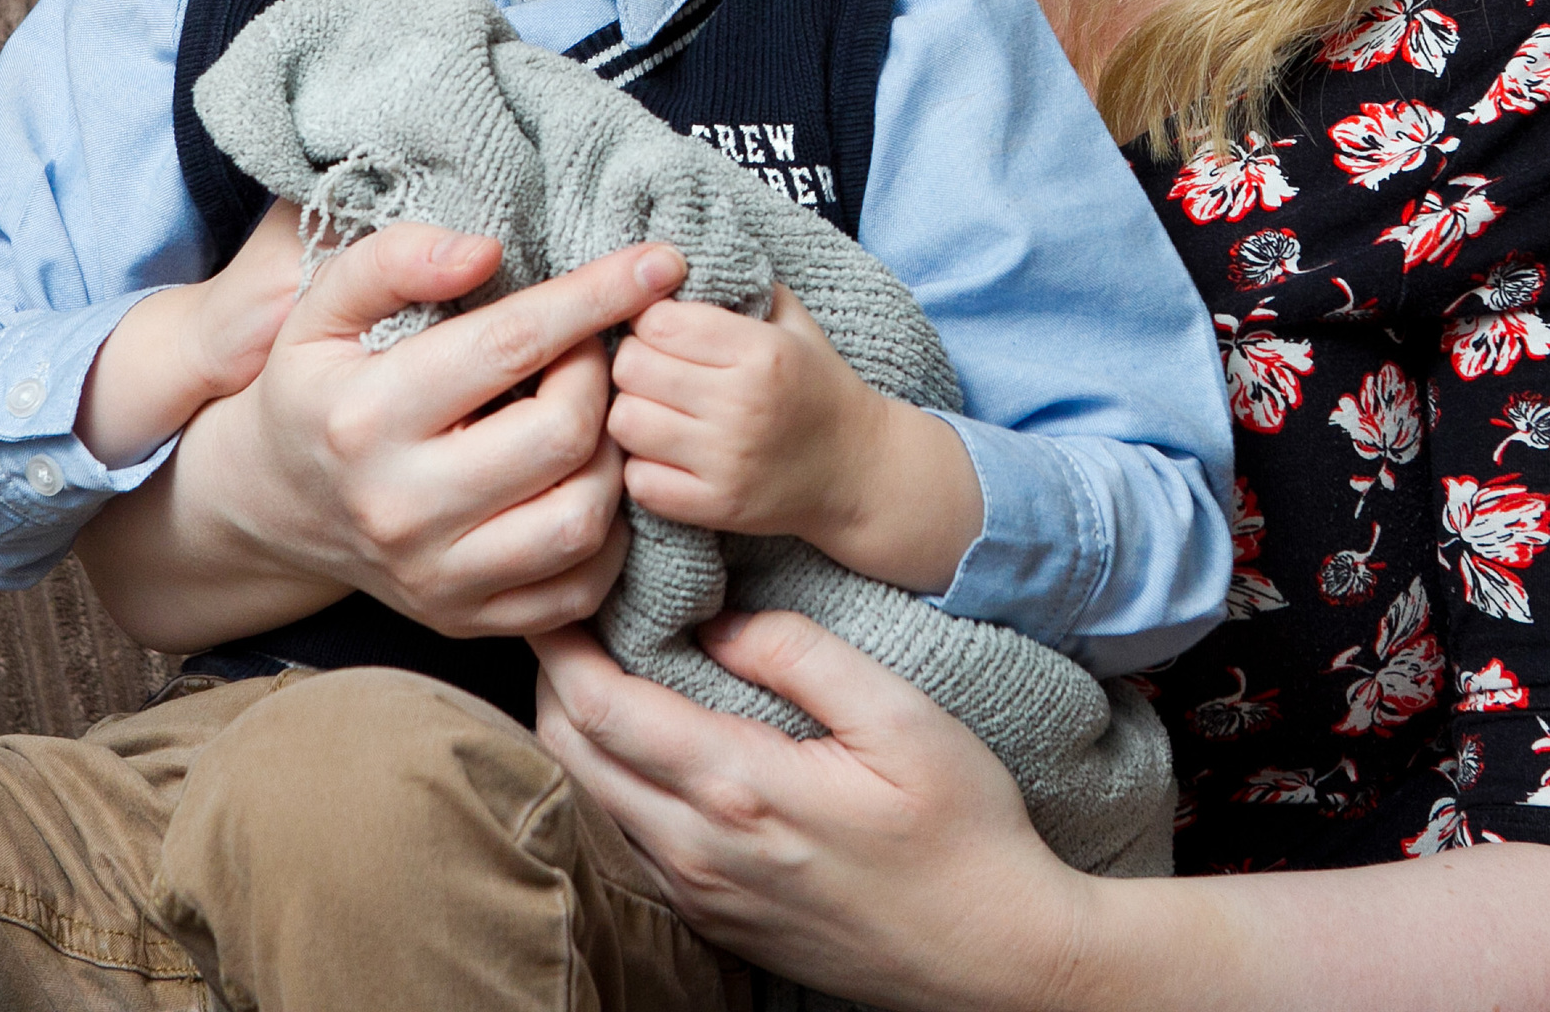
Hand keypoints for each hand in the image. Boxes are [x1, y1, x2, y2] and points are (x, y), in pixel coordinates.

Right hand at [79, 224, 686, 647]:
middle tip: (590, 352)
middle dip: (600, 379)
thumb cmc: (318, 387)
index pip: (510, 345)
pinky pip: (578, 590)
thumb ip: (393, 261)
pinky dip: (608, 536)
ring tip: (589, 418)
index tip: (658, 263)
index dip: (596, 297)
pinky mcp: (464, 619)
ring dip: (612, 457)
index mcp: (365, 416)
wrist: (272, 503)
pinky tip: (585, 482)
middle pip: (560, 437)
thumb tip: (484, 252)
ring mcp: (435, 575)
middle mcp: (400, 506)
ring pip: (581, 520)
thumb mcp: (323, 308)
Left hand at [533, 610, 1094, 1011]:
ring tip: (601, 665)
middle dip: (553, 677)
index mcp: (738, 788)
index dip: (561, 642)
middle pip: (570, 753)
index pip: (599, 706)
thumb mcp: (902, 718)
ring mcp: (702, 895)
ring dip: (578, 731)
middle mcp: (699, 851)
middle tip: (570, 614)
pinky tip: (647, 744)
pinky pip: (630, 841)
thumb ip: (802, 656)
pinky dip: (613, 782)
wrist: (997, 959)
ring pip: (591, 800)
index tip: (558, 590)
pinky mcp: (715, 921)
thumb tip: (718, 618)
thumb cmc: (965, 832)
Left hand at [609, 289, 881, 536]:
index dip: (650, 321)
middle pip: (631, 368)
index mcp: (761, 352)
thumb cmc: (816, 385)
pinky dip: (642, 467)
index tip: (664, 332)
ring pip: (625, 423)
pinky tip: (665, 454)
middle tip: (655, 371)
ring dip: (633, 414)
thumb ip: (736, 286)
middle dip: (635, 364)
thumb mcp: (791, 321)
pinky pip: (638, 481)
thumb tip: (664, 261)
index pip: (657, 321)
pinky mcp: (717, 507)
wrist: (860, 470)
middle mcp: (742, 405)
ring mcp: (728, 462)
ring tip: (657, 411)